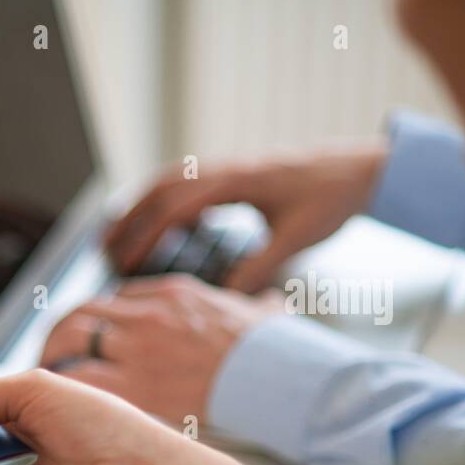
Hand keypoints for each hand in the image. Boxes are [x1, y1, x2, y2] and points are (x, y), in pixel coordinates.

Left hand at [39, 274, 275, 423]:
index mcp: (174, 294)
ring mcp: (139, 346)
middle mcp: (148, 314)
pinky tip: (55, 399)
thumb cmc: (276, 353)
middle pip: (82, 311)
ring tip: (45, 377)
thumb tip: (270, 303)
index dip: (98, 320)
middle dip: (61, 333)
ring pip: (72, 334)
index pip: (117, 298)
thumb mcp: (265, 315)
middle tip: (51, 357)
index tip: (93, 339)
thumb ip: (258, 306)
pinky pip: (80, 376)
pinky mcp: (135, 383)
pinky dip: (62, 383)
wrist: (280, 379)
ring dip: (52, 353)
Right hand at [108, 145, 388, 291]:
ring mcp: (228, 167)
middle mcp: (227, 169)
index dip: (147, 236)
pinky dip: (162, 204)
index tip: (127, 263)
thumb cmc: (332, 199)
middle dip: (128, 221)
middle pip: (160, 190)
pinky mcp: (234, 173)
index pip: (176, 206)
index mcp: (237, 181)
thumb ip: (260, 267)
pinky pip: (186, 184)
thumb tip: (225, 296)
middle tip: (103, 251)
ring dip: (139, 209)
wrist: (361, 168)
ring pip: (168, 183)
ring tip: (116, 237)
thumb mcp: (297, 239)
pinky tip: (159, 227)